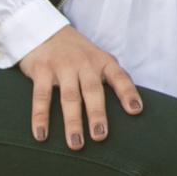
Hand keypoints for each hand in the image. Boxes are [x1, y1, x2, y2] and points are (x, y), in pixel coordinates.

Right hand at [18, 27, 142, 148]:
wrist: (46, 31)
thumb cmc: (77, 54)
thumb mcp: (97, 60)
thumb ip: (109, 80)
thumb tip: (129, 113)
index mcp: (102, 62)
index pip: (119, 77)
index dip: (128, 93)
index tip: (136, 111)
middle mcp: (84, 63)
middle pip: (93, 91)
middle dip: (97, 114)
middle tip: (100, 136)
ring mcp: (63, 66)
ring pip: (69, 97)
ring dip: (72, 122)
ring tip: (76, 144)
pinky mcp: (42, 69)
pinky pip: (41, 96)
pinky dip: (41, 117)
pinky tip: (41, 135)